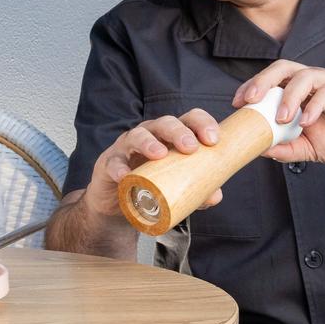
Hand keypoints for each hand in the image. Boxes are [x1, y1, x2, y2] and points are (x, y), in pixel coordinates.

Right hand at [83, 108, 222, 217]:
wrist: (118, 203)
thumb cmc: (153, 185)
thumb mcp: (179, 188)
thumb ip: (198, 191)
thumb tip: (215, 195)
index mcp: (171, 137)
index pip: (189, 119)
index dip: (202, 124)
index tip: (213, 140)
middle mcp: (150, 135)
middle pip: (164, 123)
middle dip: (178, 131)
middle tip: (190, 147)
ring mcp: (127, 147)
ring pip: (137, 135)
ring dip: (149, 142)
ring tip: (159, 154)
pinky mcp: (109, 163)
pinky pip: (113, 162)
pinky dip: (119, 168)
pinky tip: (126, 175)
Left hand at [233, 60, 324, 165]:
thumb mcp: (309, 148)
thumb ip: (285, 147)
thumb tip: (258, 150)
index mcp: (300, 90)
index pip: (271, 79)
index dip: (252, 86)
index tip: (236, 103)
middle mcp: (314, 80)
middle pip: (283, 67)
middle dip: (262, 80)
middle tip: (249, 99)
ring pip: (305, 76)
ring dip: (288, 96)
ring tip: (280, 118)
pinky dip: (314, 105)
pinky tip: (306, 121)